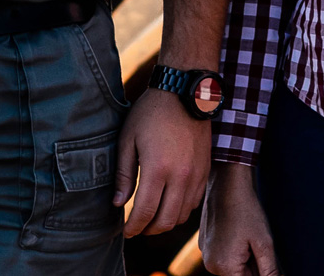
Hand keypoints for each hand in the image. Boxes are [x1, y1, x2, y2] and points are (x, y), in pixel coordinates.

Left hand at [114, 87, 210, 236]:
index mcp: (158, 168)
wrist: (184, 92)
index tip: (126, 232)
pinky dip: (181, 210)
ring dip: (165, 222)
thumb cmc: (151, 113)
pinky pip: (195, 203)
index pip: (146, 212)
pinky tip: (169, 203)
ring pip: (182, 216)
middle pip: (166, 221)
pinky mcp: (205, 171)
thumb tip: (117, 204)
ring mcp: (196, 175)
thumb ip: (123, 174)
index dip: (134, 227)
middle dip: (149, 230)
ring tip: (151, 218)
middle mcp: (181, 176)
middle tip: (137, 228)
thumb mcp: (128, 139)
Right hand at [199, 158, 277, 275]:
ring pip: (232, 267)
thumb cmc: (246, 211)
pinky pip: (223, 255)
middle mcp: (210, 264)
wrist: (227, 183)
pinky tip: (240, 233)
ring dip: (244, 259)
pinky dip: (234, 250)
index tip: (262, 254)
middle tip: (258, 247)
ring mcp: (205, 253)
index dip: (262, 273)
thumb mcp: (263, 243)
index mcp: (223, 267)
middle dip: (253, 267)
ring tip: (249, 238)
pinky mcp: (204, 243)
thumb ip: (269, 271)